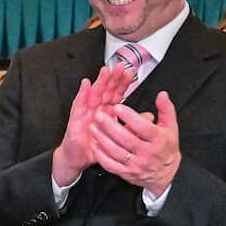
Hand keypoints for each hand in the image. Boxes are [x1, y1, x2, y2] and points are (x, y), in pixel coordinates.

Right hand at [53, 66, 133, 186]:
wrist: (78, 159)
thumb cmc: (96, 147)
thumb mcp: (118, 136)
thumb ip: (133, 125)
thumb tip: (150, 117)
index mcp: (107, 112)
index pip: (116, 94)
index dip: (123, 83)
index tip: (131, 72)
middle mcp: (96, 109)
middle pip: (106, 90)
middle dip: (113, 78)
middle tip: (121, 66)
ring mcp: (85, 113)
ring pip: (93, 94)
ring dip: (100, 81)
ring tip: (106, 70)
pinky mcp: (75, 120)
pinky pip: (78, 105)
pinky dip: (82, 93)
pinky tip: (86, 84)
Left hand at [88, 91, 180, 195]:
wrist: (165, 173)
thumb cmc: (166, 147)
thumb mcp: (171, 127)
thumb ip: (166, 109)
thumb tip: (161, 94)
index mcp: (158, 140)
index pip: (143, 127)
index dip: (130, 117)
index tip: (117, 107)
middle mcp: (147, 153)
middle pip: (126, 139)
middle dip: (110, 126)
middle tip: (98, 115)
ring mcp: (136, 164)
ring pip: (116, 152)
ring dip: (102, 139)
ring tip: (92, 127)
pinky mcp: (126, 173)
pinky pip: (111, 165)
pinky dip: (101, 156)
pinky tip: (94, 145)